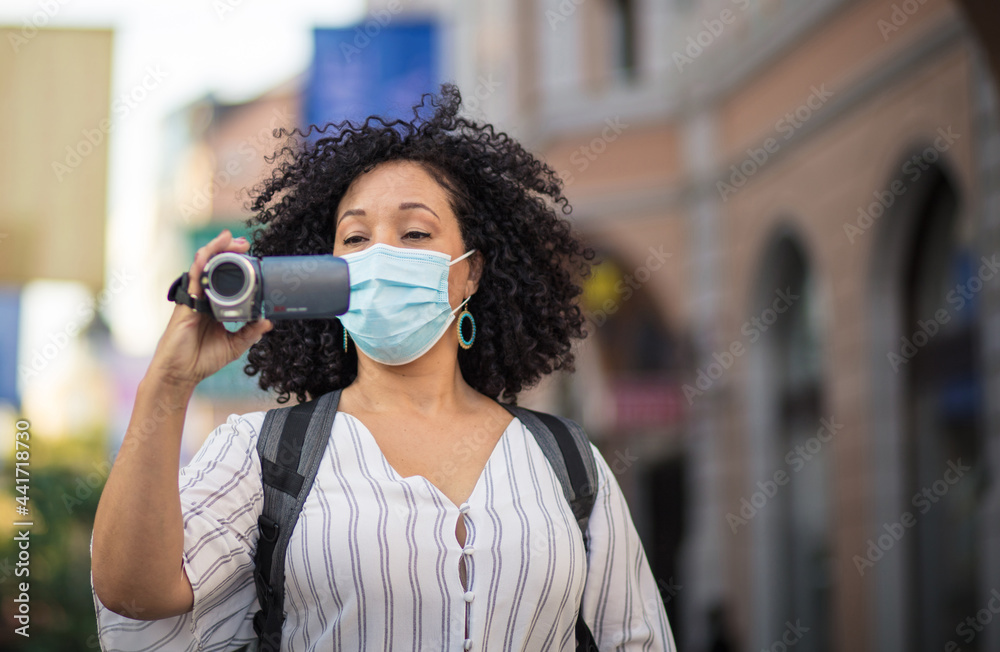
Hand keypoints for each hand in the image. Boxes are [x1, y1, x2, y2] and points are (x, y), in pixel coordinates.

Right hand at [147, 230, 272, 388]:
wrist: (181, 375)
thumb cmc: (202, 360)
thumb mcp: (234, 345)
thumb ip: (250, 332)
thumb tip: (268, 322)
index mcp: (215, 306)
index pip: (225, 278)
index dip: (236, 265)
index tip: (250, 255)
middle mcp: (203, 299)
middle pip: (213, 268)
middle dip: (227, 251)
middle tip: (243, 243)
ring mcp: (193, 301)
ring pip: (201, 268)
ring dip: (214, 250)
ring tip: (227, 238)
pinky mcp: (185, 306)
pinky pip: (191, 282)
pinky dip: (198, 267)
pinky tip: (205, 255)